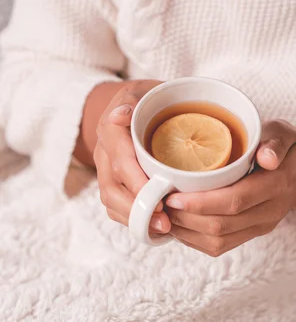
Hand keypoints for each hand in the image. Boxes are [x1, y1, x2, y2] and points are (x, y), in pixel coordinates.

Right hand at [94, 80, 171, 233]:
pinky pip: (116, 207)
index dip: (138, 183)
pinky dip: (133, 220)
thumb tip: (121, 114)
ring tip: (162, 230)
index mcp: (111, 130)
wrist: (132, 103)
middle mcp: (104, 152)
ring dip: (135, 219)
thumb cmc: (148, 98)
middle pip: (112, 188)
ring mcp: (105, 170)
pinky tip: (154, 230)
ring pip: (111, 201)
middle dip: (138, 208)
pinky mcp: (111, 183)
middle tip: (165, 222)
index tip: (159, 200)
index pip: (121, 161)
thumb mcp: (144, 91)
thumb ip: (135, 101)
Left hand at [165, 120, 295, 255]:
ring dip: (186, 232)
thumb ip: (276, 142)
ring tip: (162, 216)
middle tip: (158, 205)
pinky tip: (176, 226)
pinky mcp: (251, 234)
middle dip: (186, 219)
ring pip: (218, 241)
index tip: (172, 195)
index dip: (201, 202)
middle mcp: (270, 212)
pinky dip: (193, 240)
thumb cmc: (285, 147)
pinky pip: (220, 246)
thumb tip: (266, 157)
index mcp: (277, 185)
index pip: (235, 201)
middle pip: (222, 225)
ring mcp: (261, 227)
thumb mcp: (285, 134)